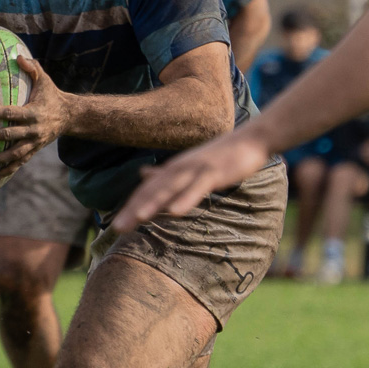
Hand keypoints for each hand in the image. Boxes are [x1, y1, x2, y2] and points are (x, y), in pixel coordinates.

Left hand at [0, 55, 68, 170]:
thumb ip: (32, 68)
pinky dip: (8, 170)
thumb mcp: (45, 80)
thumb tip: (18, 55)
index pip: (10, 113)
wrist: (70, 117)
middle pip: (8, 135)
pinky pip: (20, 163)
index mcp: (33, 112)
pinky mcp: (34, 150)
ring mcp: (34, 143)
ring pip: (14, 154)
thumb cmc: (52, 96)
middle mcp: (33, 130)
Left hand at [113, 128, 270, 231]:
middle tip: (118, 228)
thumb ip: (166, 172)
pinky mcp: (214, 172)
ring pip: (170, 187)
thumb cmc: (221, 155)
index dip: (132, 206)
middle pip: (153, 190)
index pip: (147, 189)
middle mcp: (180, 167)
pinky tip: (175, 212)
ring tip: (139, 219)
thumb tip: (142, 175)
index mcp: (173, 169)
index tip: (117, 226)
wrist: (251, 139)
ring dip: (154, 202)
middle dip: (135, 209)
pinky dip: (185, 199)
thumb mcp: (189, 164)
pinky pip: (197, 188)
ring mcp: (196, 169)